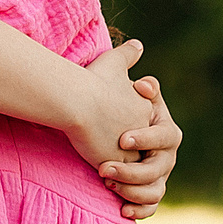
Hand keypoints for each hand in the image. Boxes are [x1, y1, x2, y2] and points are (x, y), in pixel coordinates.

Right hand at [62, 39, 162, 170]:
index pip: (143, 124)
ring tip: (106, 164)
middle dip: (130, 151)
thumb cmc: (92, 79)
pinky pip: (121, 178)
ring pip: (134, 165)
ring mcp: (132, 149)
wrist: (78, 100)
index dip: (129, 128)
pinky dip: (114, 177)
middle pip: (141, 146)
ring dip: (122, 166)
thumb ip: (128, 54)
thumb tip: (138, 45)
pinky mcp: (118, 164)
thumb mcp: (114, 60)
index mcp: (145, 108)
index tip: (114, 128)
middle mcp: (143, 129)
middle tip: (112, 149)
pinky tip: (101, 172)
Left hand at [100, 75, 179, 219]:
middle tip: (104, 168)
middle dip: (132, 170)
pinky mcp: (147, 192)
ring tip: (106, 182)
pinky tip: (121, 210)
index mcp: (167, 130)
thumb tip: (144, 83)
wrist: (102, 125)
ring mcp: (159, 176)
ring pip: (154, 190)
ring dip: (131, 190)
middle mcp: (167, 156)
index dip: (146, 138)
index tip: (122, 139)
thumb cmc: (113, 103)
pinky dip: (138, 210)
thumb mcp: (121, 85)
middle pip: (158, 168)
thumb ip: (132, 77)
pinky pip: (149, 207)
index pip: (165, 136)